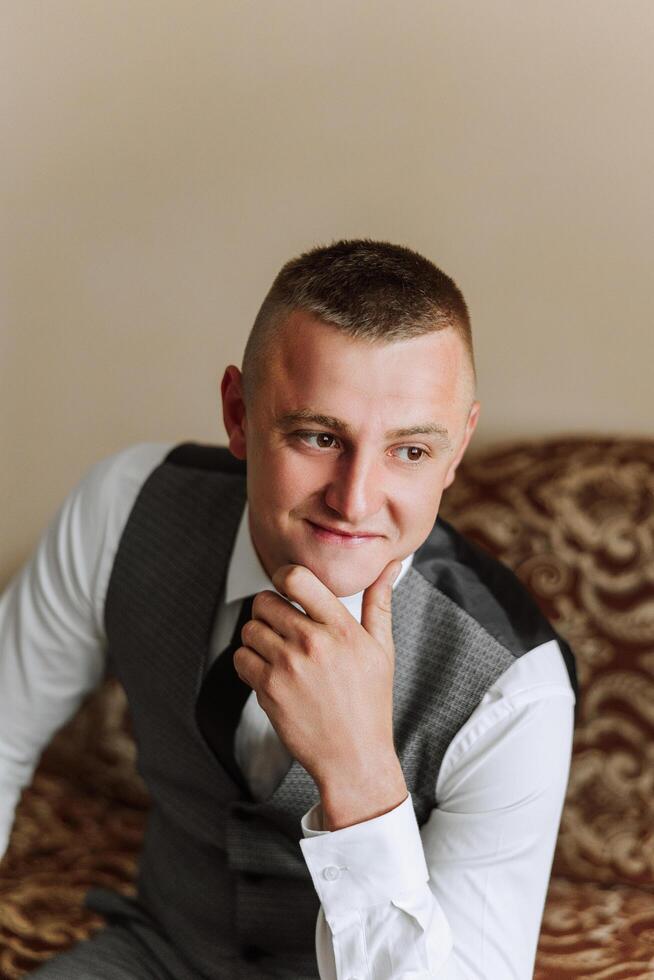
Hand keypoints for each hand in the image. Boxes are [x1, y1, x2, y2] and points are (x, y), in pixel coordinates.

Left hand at [233, 559, 403, 796]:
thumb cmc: (370, 702)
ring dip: (258, 636)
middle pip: (265, 600)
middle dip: (269, 609)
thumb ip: (379, 602)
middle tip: (283, 625)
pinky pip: (241, 657)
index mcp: (342, 628)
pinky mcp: (268, 689)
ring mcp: (288, 666)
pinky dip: (248, 661)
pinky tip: (269, 671)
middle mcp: (313, 643)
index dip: (283, 576)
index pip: (297, 578)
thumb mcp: (382, 649)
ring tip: (277, 650)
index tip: (287, 587)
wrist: (354, 757)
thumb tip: (391, 565)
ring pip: (249, 628)